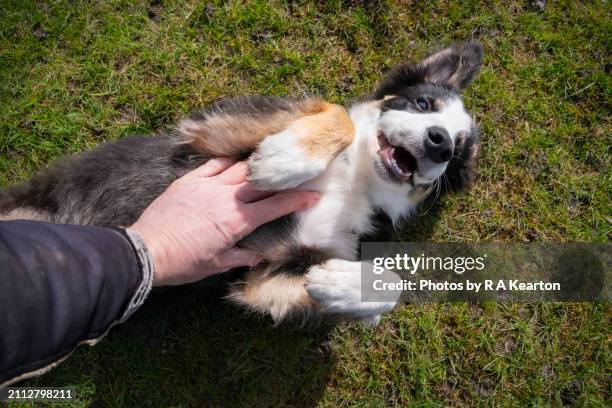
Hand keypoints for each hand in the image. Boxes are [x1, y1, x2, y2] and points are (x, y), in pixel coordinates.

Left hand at [130, 159, 319, 285]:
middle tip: (296, 173)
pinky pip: (214, 163)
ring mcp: (208, 185)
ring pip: (241, 168)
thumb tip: (259, 255)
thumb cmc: (184, 263)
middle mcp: (228, 199)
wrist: (148, 251)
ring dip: (258, 166)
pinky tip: (236, 161)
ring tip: (269, 163)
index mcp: (238, 221)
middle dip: (283, 177)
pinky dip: (228, 161)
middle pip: (263, 182)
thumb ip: (242, 256)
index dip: (298, 199)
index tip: (313, 195)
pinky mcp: (190, 180)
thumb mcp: (218, 265)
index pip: (276, 206)